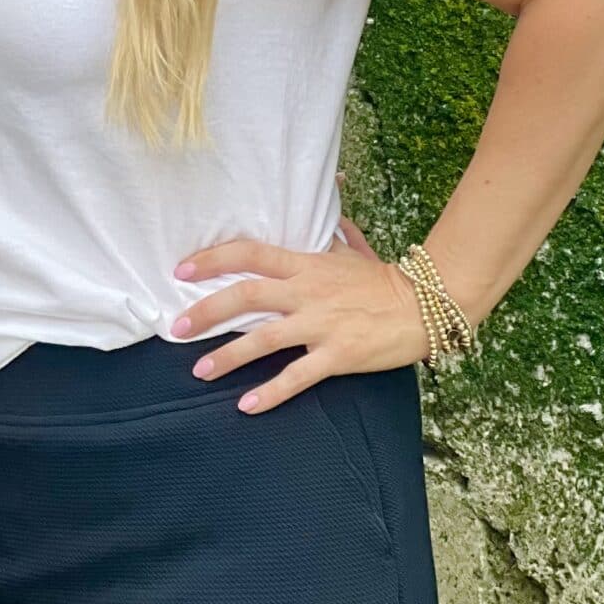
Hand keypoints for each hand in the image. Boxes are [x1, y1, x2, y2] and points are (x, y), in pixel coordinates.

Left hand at [170, 234, 429, 412]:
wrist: (427, 305)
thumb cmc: (385, 279)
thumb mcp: (353, 250)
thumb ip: (331, 233)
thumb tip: (327, 199)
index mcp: (306, 264)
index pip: (250, 253)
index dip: (212, 259)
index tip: (181, 270)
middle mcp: (307, 292)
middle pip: (245, 296)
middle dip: (206, 311)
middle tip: (176, 326)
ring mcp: (321, 325)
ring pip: (263, 339)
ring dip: (227, 356)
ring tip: (199, 371)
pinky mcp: (338, 355)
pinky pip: (297, 376)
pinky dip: (270, 392)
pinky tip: (247, 405)